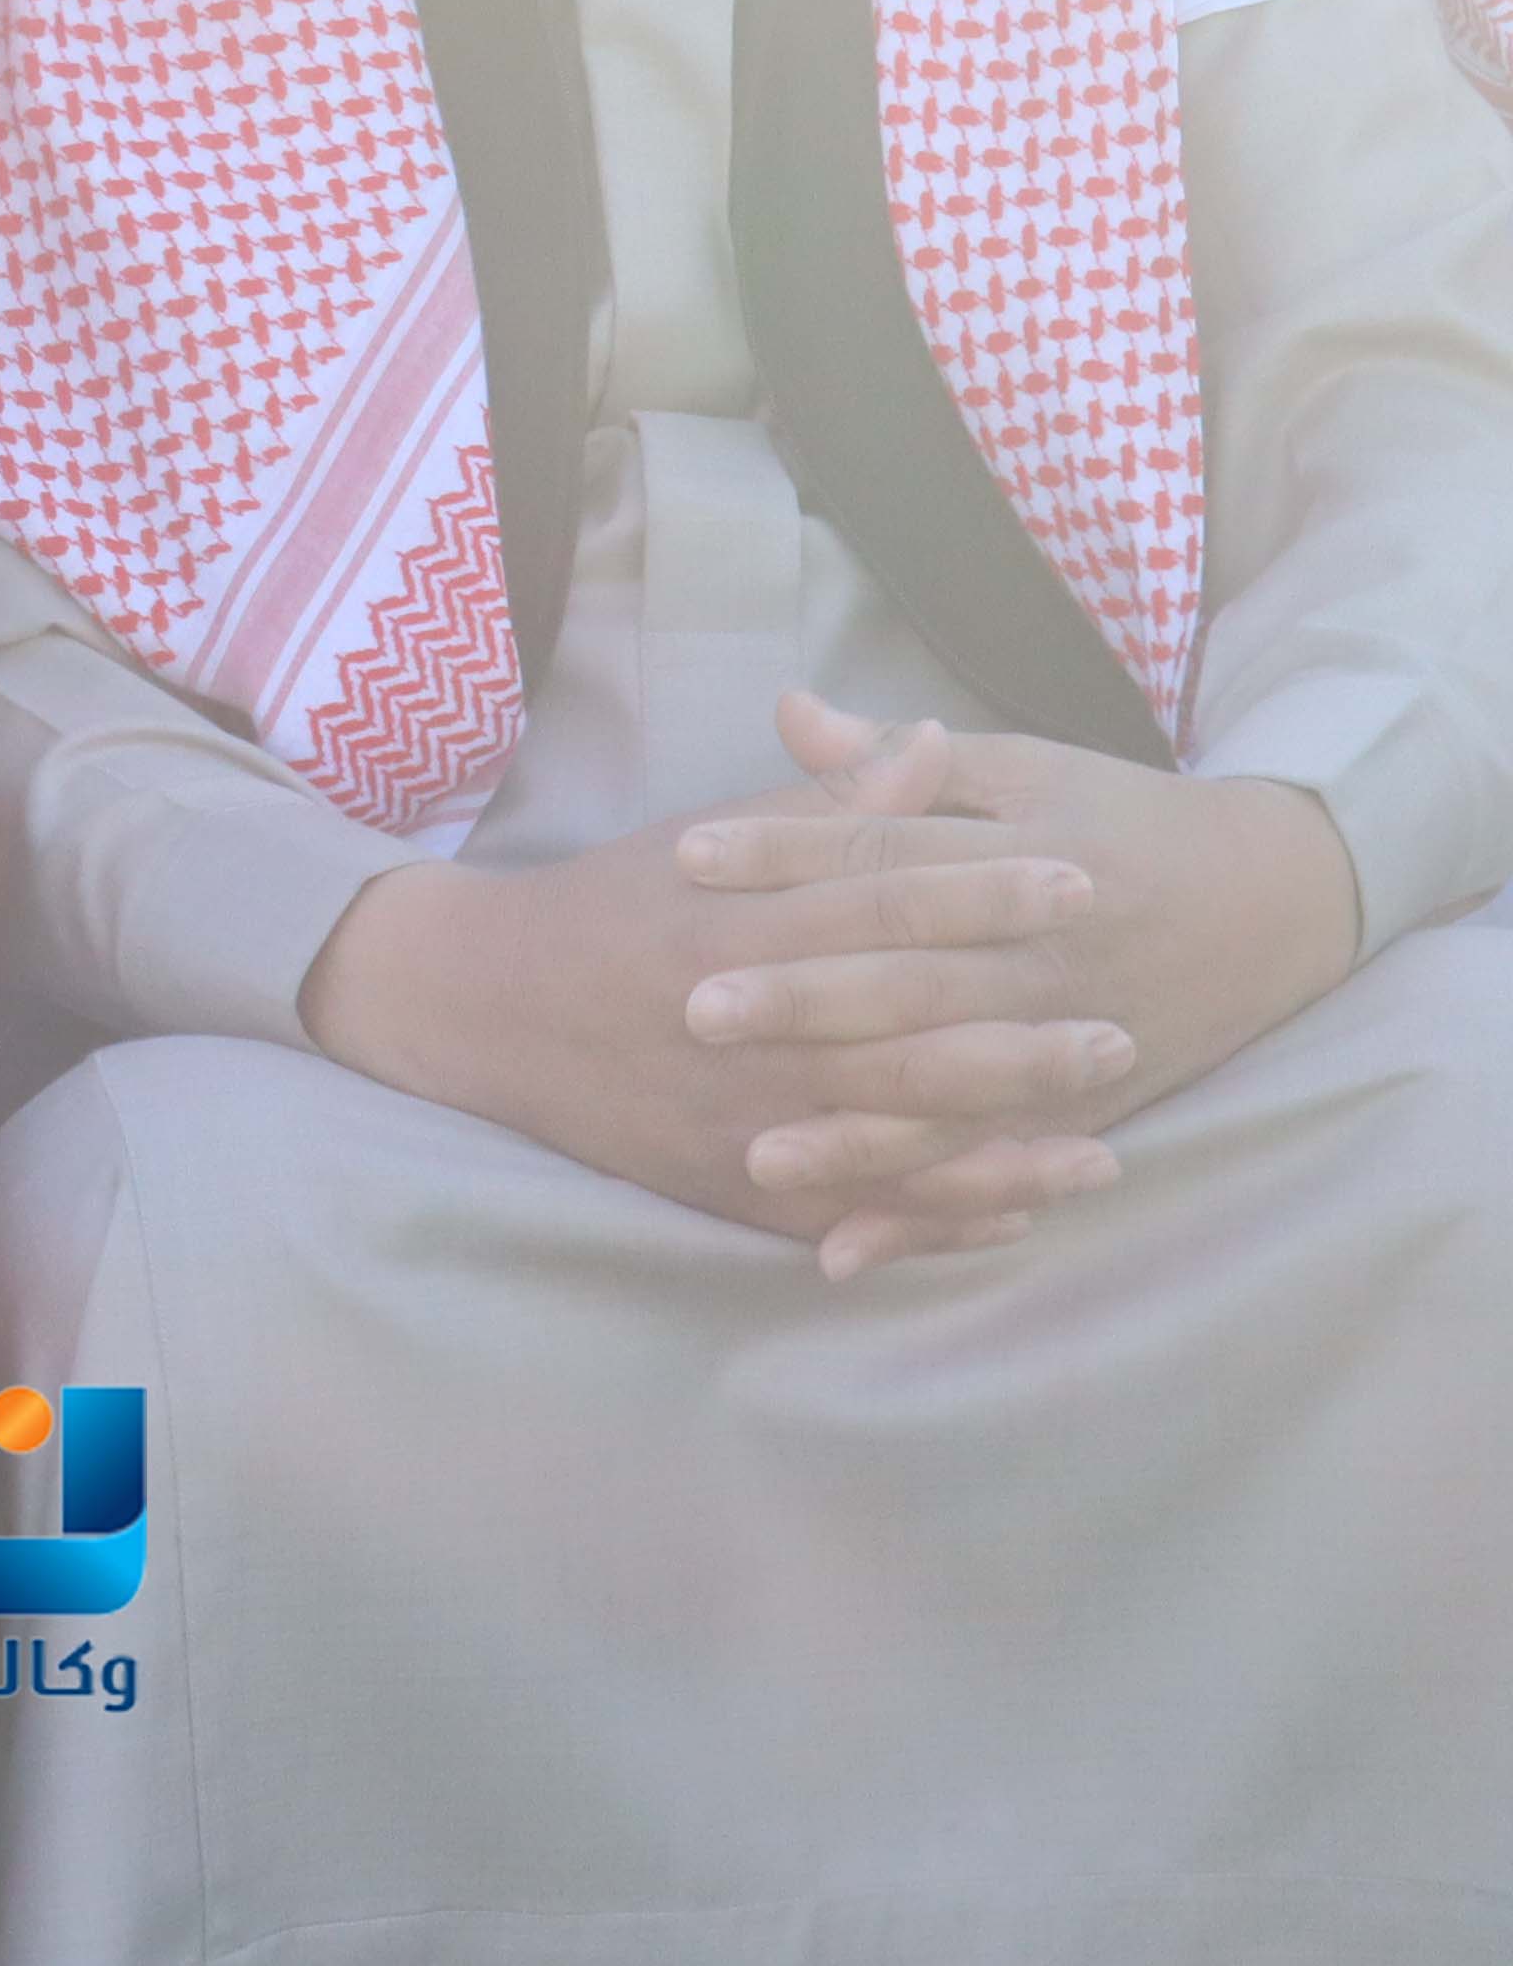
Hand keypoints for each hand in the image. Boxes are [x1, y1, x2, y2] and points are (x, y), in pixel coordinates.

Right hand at [302, 714, 1128, 1276]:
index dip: (985, 893)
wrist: (485, 1005)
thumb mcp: (711, 838)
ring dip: (1003, 1154)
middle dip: (1020, 1044)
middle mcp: (744, 1031)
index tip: (1077, 881)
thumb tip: (934, 740)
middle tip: (1120, 1035)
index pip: (885, 904)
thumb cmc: (611, 906)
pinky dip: (930, 1220)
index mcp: (741, 929)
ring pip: (891, 1143)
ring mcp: (736, 1117)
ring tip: (1104, 1155)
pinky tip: (1012, 1216)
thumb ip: (829, 802)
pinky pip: (847, 1210)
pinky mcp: (724, 1181)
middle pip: (906, 1040)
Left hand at [671, 691, 1363, 1271]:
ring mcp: (1064, 1046)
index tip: (689, 855)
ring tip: (757, 1155)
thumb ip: (900, 764)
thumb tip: (790, 711)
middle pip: (913, 982)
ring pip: (950, 1097)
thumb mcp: (1024, 773)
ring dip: (855, 1134)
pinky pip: (988, 1172)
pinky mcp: (1078, 1115)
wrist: (1275, 902)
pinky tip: (836, 1253)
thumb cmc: (1119, 824)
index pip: (889, 858)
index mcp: (1024, 861)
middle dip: (808, 1000)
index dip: (790, 852)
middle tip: (696, 1009)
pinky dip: (917, 1218)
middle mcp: (1043, 961)